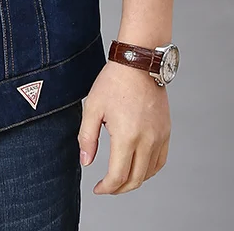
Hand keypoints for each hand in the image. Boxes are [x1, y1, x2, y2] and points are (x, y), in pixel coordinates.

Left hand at [78, 60, 170, 194]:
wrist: (138, 64)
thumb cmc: (113, 82)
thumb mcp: (92, 107)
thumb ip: (87, 137)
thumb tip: (86, 162)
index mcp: (127, 136)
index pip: (119, 176)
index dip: (107, 188)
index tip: (97, 189)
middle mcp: (147, 141)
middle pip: (136, 179)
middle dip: (119, 189)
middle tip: (106, 187)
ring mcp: (160, 137)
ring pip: (150, 172)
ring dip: (134, 180)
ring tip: (119, 179)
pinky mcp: (166, 132)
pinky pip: (160, 160)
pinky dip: (149, 170)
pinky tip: (137, 167)